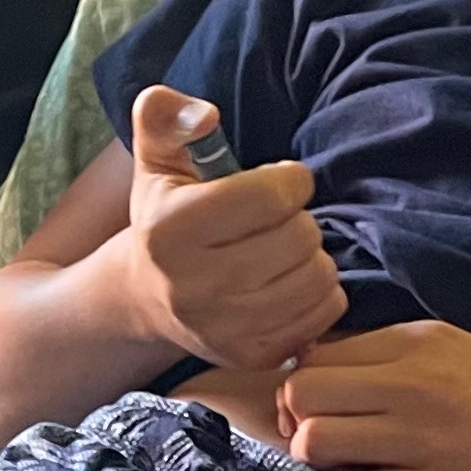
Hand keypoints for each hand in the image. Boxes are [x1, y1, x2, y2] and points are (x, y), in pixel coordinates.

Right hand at [121, 87, 345, 368]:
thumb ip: (166, 116)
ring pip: (318, 276)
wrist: (146, 299)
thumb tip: (204, 114)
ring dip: (311, 256)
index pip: (273, 195)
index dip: (288, 180)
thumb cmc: (164, 217)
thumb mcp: (155, 160)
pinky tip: (289, 282)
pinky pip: (324, 313)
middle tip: (276, 222)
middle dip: (298, 219)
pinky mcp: (252, 356)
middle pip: (300, 236)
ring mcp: (224, 328)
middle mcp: (193, 285)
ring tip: (283, 251)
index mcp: (170, 230)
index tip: (275, 183)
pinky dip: (318, 293)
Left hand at [277, 322, 470, 470]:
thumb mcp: (462, 353)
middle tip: (323, 445)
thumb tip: (324, 377)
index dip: (307, 389)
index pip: (318, 357)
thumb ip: (396, 359)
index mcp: (418, 343)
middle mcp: (413, 385)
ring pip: (315, 444)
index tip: (323, 411)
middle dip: (298, 423)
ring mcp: (420, 442)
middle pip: (302, 395)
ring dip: (317, 464)